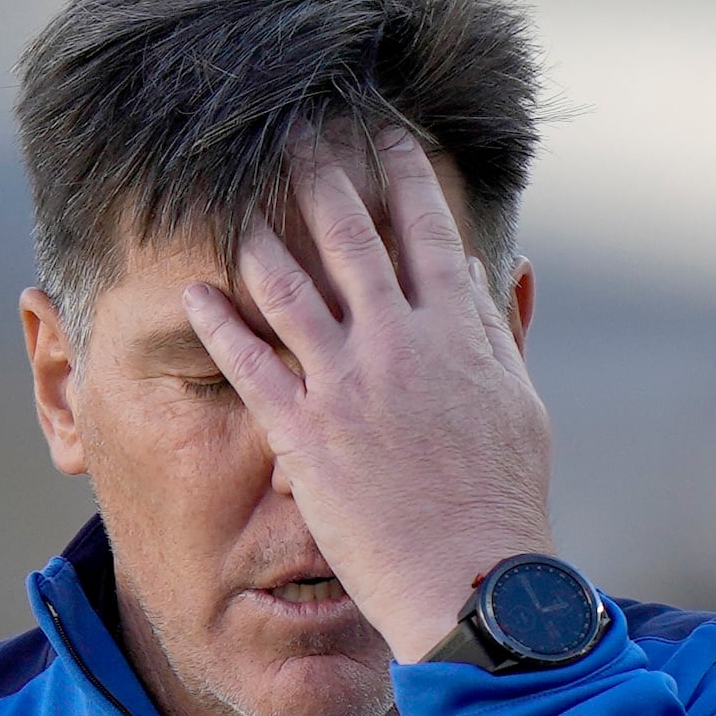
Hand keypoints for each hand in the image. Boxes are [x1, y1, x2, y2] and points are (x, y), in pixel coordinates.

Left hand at [181, 127, 556, 666]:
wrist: (473, 582)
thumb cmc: (504, 502)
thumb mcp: (521, 404)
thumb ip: (496, 331)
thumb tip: (485, 267)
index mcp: (459, 330)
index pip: (426, 229)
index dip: (401, 174)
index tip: (382, 134)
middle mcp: (401, 342)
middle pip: (352, 236)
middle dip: (320, 176)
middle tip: (293, 133)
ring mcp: (350, 384)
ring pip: (291, 287)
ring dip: (259, 237)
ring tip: (234, 201)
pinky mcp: (306, 432)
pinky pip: (249, 362)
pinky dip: (219, 322)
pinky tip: (195, 292)